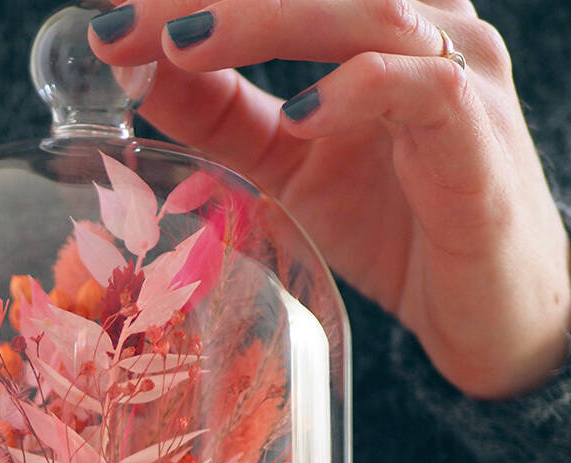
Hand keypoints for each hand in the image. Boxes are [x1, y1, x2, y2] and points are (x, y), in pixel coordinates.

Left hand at [90, 0, 570, 397]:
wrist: (479, 304)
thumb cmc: (394, 223)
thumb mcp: (288, 165)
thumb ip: (226, 117)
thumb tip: (144, 77)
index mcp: (370, 24)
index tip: (110, 14)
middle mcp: (418, 26)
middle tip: (121, 26)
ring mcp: (455, 73)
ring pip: (361, 10)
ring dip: (265, 21)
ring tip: (182, 46)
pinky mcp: (475, 133)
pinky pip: (422, 89)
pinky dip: (358, 92)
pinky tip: (300, 121)